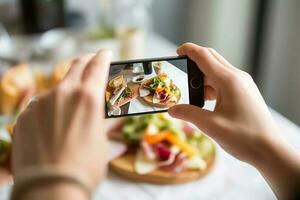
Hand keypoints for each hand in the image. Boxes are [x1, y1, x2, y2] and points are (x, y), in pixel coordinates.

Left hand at [13, 50, 111, 191]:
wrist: (50, 187)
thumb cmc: (84, 166)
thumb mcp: (101, 140)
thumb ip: (101, 119)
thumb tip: (105, 113)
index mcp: (87, 97)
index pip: (97, 66)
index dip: (103, 57)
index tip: (105, 53)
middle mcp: (62, 94)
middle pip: (75, 67)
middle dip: (85, 62)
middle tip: (91, 62)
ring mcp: (40, 103)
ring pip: (56, 87)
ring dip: (66, 89)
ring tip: (71, 102)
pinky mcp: (25, 115)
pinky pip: (40, 105)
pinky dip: (49, 107)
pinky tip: (52, 122)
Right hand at [169, 43, 278, 163]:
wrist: (270, 150)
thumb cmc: (244, 137)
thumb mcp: (211, 126)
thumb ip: (188, 114)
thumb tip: (172, 110)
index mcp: (229, 81)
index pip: (204, 56)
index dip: (189, 50)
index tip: (177, 52)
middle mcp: (237, 78)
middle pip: (211, 59)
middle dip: (194, 63)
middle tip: (180, 73)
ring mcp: (243, 84)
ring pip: (217, 71)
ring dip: (202, 78)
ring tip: (191, 93)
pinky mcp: (245, 92)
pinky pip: (224, 82)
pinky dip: (211, 86)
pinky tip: (204, 100)